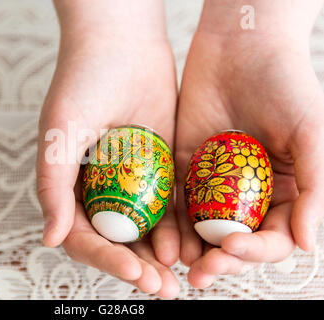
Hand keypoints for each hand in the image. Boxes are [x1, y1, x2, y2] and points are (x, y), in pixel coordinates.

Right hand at [36, 0, 179, 297]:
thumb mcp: (59, 133)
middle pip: (116, 241)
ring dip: (159, 256)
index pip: (85, 236)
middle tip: (162, 289)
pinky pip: (167, 204)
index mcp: (70, 186)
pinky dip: (176, 228)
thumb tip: (51, 239)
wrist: (121, 42)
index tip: (132, 271)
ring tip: (179, 278)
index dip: (106, 259)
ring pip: (144, 229)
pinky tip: (190, 245)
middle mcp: (99, 188)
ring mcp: (130, 180)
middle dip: (137, 268)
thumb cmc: (82, 81)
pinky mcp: (158, 166)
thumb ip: (53, 186)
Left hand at [175, 0, 323, 287]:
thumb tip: (307, 244)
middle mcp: (250, 192)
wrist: (242, 47)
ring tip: (179, 264)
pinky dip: (171, 220)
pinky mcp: (186, 166)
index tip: (232, 249)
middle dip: (220, 259)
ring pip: (203, 226)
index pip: (272, 236)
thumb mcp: (311, 134)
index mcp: (285, 190)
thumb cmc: (286, 85)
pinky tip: (163, 238)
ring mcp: (216, 181)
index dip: (255, 250)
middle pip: (235, 238)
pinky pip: (178, 198)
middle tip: (201, 271)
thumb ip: (314, 188)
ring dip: (192, 249)